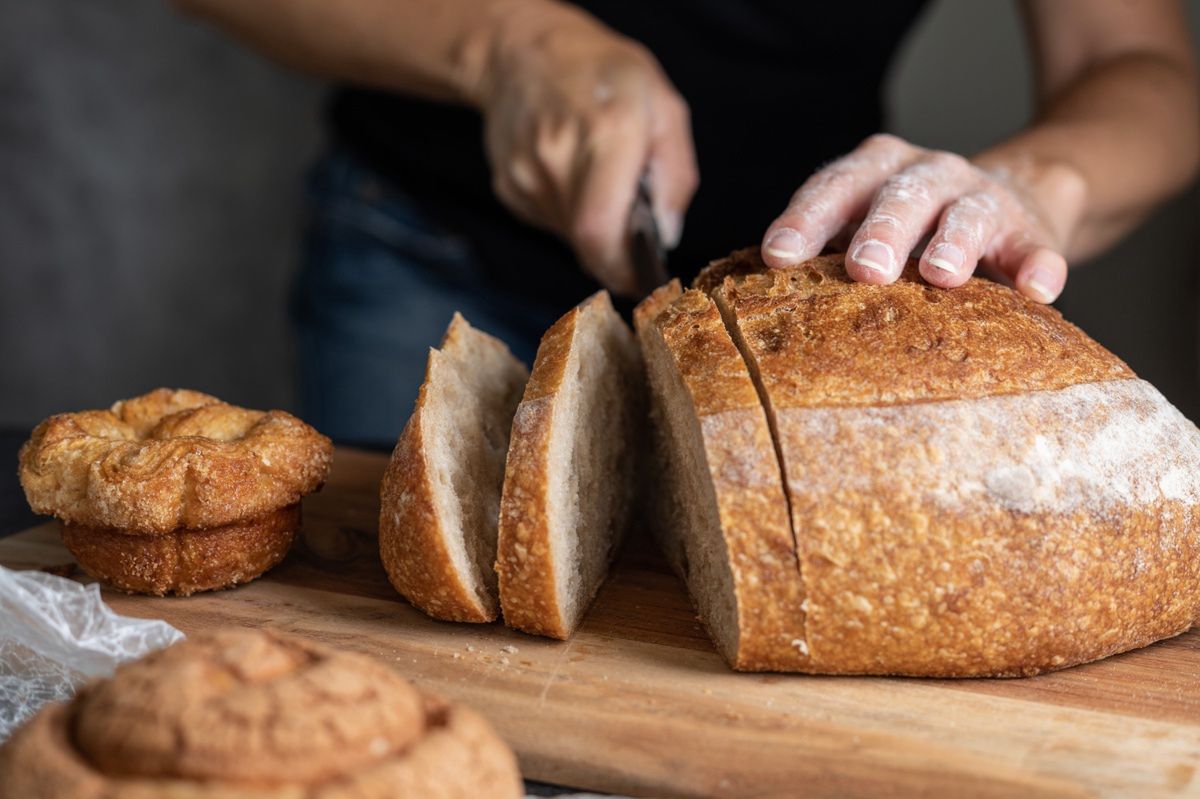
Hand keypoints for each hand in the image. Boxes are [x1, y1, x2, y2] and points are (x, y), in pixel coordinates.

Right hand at [474, 6, 697, 294]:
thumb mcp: (663, 105)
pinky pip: (549, 221)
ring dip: (593, 228)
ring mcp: (525, 175)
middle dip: (615, 250)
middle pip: (587, 241)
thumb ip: (675, 174)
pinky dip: (570, 213)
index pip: (600, 230)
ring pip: (569, 236)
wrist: (522, 52)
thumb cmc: (602, 73)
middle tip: (632, 233)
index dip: (620, 268)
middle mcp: (557, 158)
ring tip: (600, 183)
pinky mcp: (508, 187)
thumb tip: (667, 235)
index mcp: (606, 134)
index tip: (640, 278)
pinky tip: (572, 175)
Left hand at [760, 134, 1085, 302]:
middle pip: (898, 195)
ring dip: (952, 243)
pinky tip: (1038, 289)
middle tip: (864, 269)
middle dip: (879, 230)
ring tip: (942, 275)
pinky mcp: (1029, 230)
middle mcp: (926, 174)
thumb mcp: (863, 226)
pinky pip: (1034, 247)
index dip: (806, 219)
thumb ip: (824, 251)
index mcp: (873, 172)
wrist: (1011, 199)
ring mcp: (980, 198)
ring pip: (965, 213)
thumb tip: (756, 302)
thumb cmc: (911, 229)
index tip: (779, 255)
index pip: (833, 188)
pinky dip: (1037, 266)